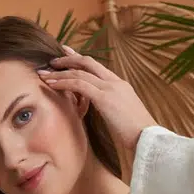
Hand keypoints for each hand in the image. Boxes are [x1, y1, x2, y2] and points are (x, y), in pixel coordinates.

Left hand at [37, 47, 156, 162]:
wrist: (148, 139)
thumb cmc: (137, 134)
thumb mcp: (123, 116)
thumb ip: (111, 107)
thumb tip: (102, 110)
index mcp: (120, 85)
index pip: (97, 67)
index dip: (80, 59)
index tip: (67, 54)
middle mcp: (115, 82)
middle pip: (87, 62)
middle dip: (67, 59)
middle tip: (52, 60)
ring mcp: (110, 88)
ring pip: (80, 72)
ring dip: (60, 73)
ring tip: (45, 75)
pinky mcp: (104, 98)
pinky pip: (79, 85)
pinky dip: (63, 83)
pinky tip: (52, 85)